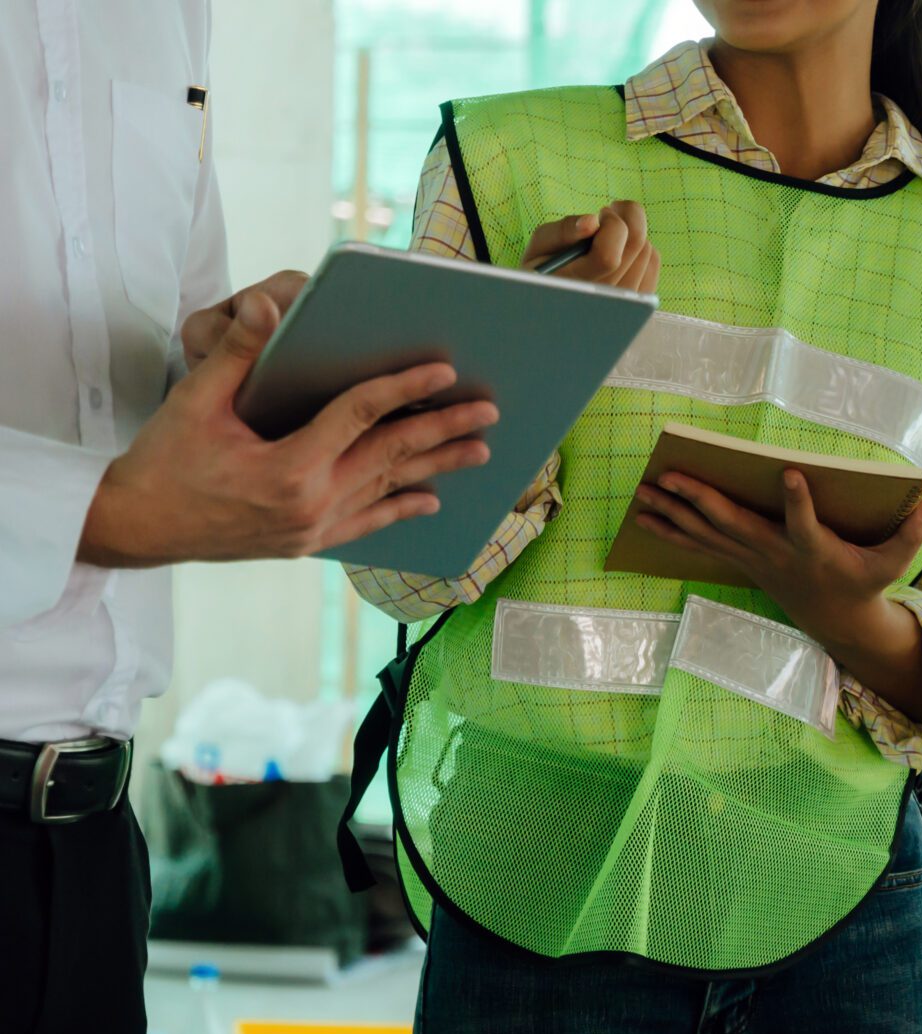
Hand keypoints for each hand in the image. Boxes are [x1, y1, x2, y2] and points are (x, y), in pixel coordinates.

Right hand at [79, 290, 495, 566]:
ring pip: (388, 490)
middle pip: (391, 455)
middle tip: (488, 410)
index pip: (360, 417)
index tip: (444, 371)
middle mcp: (310, 504)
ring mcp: (313, 529)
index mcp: (288, 469)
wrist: (137, 528)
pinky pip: (367, 524)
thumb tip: (269, 305)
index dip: (403, 388)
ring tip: (480, 450)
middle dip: (443, 430)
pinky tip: (430, 498)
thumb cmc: (163, 461)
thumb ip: (238, 353)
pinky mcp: (308, 543)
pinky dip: (399, 508)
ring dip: (436, 468)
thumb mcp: (195, 401)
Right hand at [520, 202, 660, 291]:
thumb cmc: (543, 272)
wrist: (552, 308)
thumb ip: (563, 232)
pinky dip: (641, 246)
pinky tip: (621, 249)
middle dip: (626, 217)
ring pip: (648, 251)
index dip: (611, 224)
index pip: (609, 255)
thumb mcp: (539, 249)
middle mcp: (606, 300)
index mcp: (577, 287)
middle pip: (637, 245)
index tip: (600, 214)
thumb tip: (592, 221)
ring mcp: (628, 305)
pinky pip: (653, 262)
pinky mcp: (641, 301)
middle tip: (607, 213)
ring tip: (609, 234)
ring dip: (632, 232)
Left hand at [634, 470, 921, 718]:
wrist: (837, 622)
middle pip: (733, 525)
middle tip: (669, 477)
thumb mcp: (894, 564)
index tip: (792, 474)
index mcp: (814, 550)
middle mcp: (776, 554)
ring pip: (708, 534)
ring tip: (642, 493)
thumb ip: (911, 536)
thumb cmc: (864, 583)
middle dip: (700, 501)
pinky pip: (701, 545)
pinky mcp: (743, 561)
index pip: (806, 525)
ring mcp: (754, 559)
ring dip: (673, 514)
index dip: (800, 502)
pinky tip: (645, 516)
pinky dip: (672, 530)